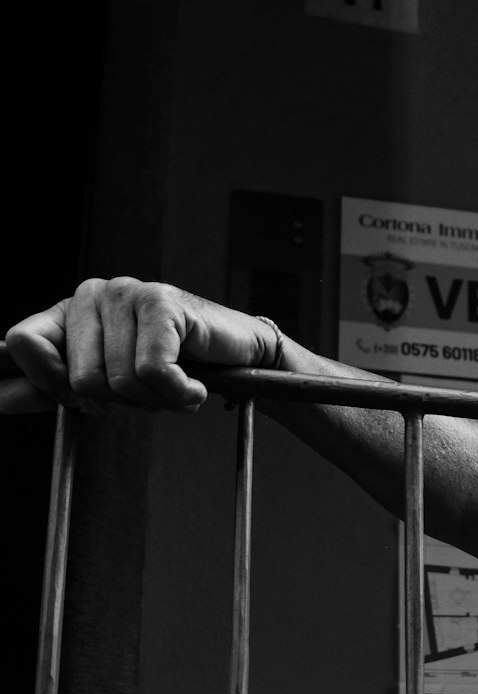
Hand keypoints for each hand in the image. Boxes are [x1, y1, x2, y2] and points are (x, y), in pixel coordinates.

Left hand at [1, 277, 277, 414]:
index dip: (51, 384)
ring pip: (116, 380)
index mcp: (68, 312)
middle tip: (148, 389)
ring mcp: (126, 293)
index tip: (88, 399)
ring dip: (153, 400)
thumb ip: (50, 385)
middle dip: (117, 401)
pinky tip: (192, 386)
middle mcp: (90, 294)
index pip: (19, 343)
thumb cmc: (171, 369)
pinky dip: (177, 394)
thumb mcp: (104, 382)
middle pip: (75, 379)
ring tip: (174, 385)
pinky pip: (151, 371)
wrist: (239, 357)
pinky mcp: (161, 302)